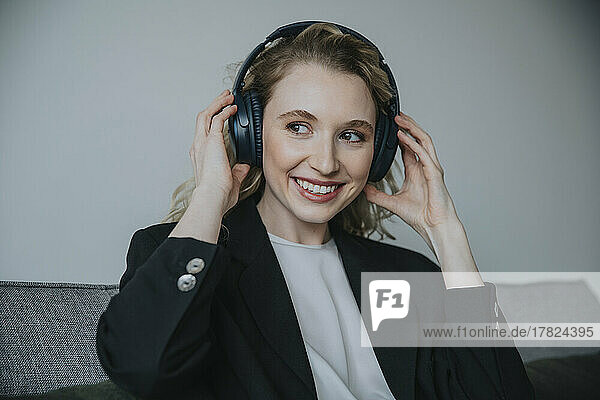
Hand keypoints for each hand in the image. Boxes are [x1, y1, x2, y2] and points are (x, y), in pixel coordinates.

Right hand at [191, 89, 250, 214]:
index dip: (212, 122)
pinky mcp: (211, 140)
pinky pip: (217, 119)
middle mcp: (199, 147)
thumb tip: (244, 167)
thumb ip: (237, 172)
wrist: (213, 196)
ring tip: (227, 96)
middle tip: (223, 98)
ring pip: (207, 114)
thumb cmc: (218, 194)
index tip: (221, 116)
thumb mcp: (231, 181)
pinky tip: (233, 107)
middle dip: (213, 106)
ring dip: (217, 103)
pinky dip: (224, 110)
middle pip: (202, 119)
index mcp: (201, 157)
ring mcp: (203, 142)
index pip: (204, 134)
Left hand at [363, 112, 460, 240]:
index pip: (408, 147)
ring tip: (399, 118)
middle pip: (417, 138)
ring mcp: (431, 168)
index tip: (389, 125)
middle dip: (407, 125)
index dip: (400, 134)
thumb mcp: (392, 203)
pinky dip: (413, 143)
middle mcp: (425, 166)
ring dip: (411, 128)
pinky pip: (424, 153)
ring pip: (423, 140)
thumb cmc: (420, 216)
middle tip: (394, 114)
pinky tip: (403, 136)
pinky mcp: (435, 173)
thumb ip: (377, 195)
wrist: (433, 227)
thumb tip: (363, 189)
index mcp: (416, 171)